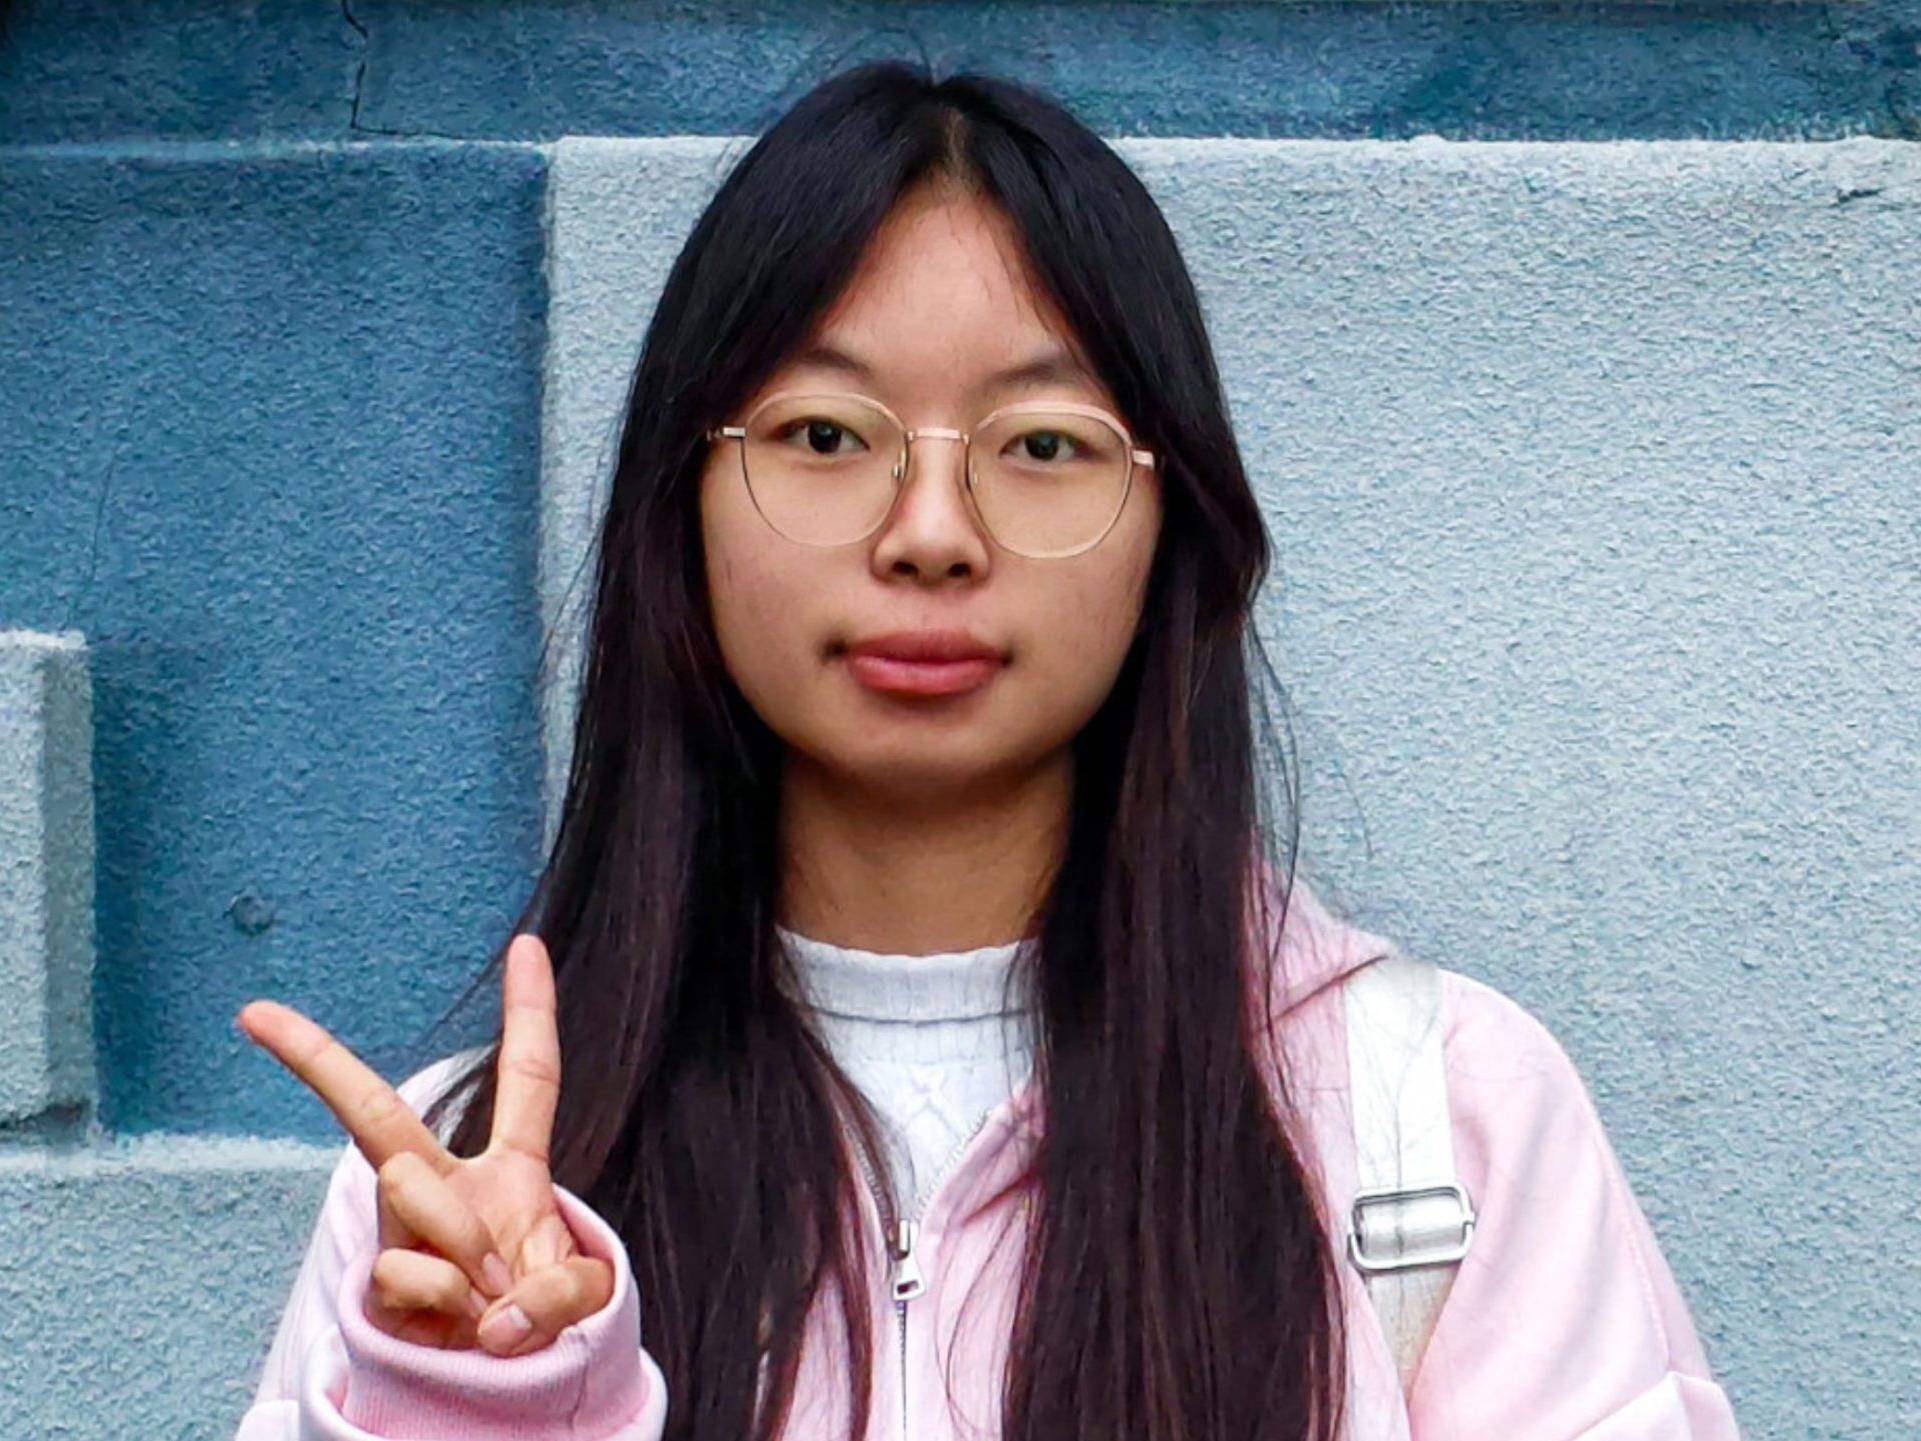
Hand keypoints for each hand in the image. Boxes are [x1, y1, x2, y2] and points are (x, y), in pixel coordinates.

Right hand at [236, 934, 612, 1356]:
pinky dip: (447, 1297)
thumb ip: (562, 1288)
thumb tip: (496, 1311)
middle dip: (317, 1060)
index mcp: (513, 1171)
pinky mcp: (376, 1286)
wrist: (508, 1397)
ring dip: (463, 1241)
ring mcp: (404, 1235)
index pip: (528, 1076)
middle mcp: (446, 1189)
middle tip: (257, 1014)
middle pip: (379, 1115)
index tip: (528, 943)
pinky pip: (406, 1265)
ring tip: (489, 1300)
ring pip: (412, 1187)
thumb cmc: (545, 1325)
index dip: (530, 1010)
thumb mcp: (584, 1300)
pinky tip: (462, 1331)